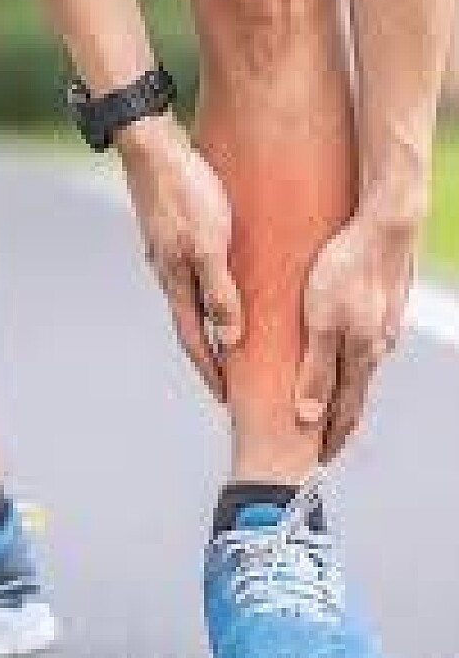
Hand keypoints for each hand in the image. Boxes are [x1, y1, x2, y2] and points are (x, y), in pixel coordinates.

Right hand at [119, 114, 242, 400]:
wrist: (152, 148)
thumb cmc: (186, 194)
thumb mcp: (209, 245)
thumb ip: (220, 292)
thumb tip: (230, 340)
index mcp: (174, 280)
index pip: (191, 338)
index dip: (209, 370)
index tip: (225, 398)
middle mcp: (167, 270)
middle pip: (190, 321)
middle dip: (210, 350)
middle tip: (233, 374)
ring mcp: (166, 250)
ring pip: (190, 294)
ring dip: (209, 318)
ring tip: (233, 332)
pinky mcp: (172, 230)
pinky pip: (191, 270)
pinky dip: (207, 287)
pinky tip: (221, 278)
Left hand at [296, 210, 416, 459]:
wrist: (384, 227)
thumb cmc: (345, 268)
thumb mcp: (322, 320)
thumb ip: (316, 367)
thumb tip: (308, 417)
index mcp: (360, 356)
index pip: (344, 413)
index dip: (329, 440)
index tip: (313, 465)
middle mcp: (375, 348)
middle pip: (351, 396)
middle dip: (333, 423)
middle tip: (315, 447)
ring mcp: (380, 328)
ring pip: (356, 369)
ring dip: (338, 391)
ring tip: (319, 406)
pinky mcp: (378, 308)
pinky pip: (358, 344)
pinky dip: (344, 361)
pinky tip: (335, 357)